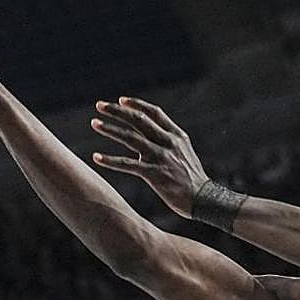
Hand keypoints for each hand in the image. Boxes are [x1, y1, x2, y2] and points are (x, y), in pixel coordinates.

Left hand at [90, 97, 208, 217]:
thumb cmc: (192, 178)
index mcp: (177, 135)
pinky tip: (96, 157)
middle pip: (138, 120)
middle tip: (100, 105)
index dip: (136, 104)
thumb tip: (144, 139)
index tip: (121, 100)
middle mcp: (168, 142)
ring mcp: (161, 157)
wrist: (204, 199)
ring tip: (95, 123)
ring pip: (130, 138)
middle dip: (117, 111)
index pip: (154, 113)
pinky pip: (127, 164)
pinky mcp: (154, 174)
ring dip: (110, 129)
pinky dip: (110, 160)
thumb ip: (167, 143)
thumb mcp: (184, 153)